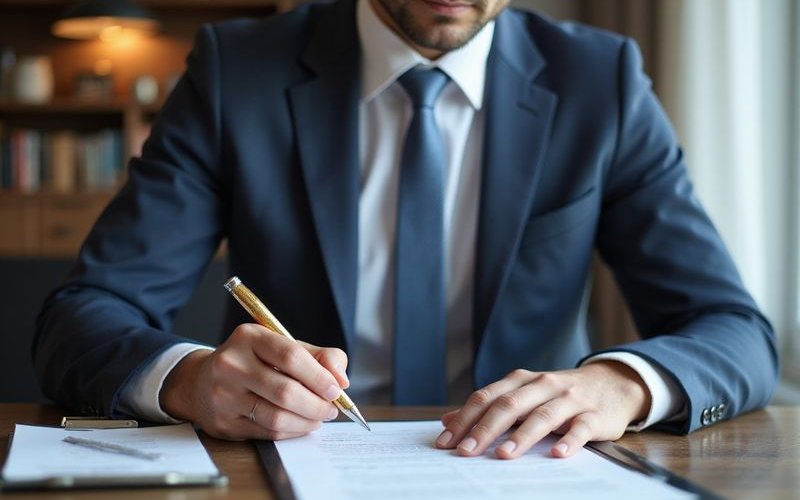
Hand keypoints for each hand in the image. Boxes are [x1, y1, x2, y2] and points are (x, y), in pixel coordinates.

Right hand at [160, 323, 348, 439]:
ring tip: (319, 417)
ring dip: (307, 421)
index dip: (319, 376)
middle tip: (332, 408)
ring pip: (277, 416)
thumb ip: (318, 357)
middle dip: (317, 404)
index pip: (291, 356)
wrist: (201, 382)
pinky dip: (292, 431)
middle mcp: (231, 364)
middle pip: (286, 391)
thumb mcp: (282, 347)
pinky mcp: (223, 422)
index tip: (336, 389)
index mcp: (249, 337)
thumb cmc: (252, 362)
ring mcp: (224, 395)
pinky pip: (267, 432)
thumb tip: (341, 379)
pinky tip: (301, 424)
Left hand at [435, 361, 650, 458]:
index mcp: (522, 380)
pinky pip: (581, 428)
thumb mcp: (523, 393)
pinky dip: (569, 440)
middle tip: (467, 451)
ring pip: (543, 416)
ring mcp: (570, 400)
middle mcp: (544, 385)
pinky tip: (557, 454)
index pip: (487, 397)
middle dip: (486, 428)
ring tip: (503, 455)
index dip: (465, 418)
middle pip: (510, 405)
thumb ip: (488, 406)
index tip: (446, 441)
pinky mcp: (595, 415)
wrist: (612, 383)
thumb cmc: (559, 394)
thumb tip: (448, 420)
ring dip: (522, 436)